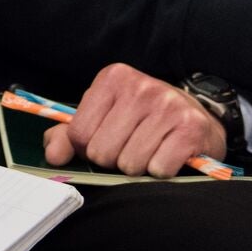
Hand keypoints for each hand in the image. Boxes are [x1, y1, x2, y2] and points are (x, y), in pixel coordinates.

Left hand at [42, 63, 224, 176]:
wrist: (198, 119)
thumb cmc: (143, 120)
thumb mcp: (104, 117)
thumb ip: (70, 135)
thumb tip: (53, 156)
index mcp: (113, 78)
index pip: (79, 133)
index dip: (88, 149)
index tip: (106, 140)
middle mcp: (140, 86)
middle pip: (102, 152)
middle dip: (114, 160)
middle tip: (131, 147)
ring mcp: (167, 105)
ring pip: (129, 165)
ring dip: (138, 167)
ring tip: (150, 150)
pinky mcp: (190, 128)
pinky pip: (158, 169)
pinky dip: (161, 171)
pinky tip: (168, 155)